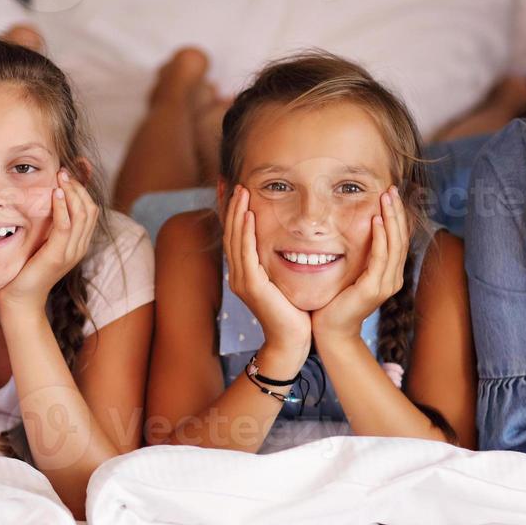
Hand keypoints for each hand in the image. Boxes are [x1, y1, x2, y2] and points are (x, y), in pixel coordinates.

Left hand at [0, 170, 98, 313]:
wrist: (20, 299)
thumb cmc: (25, 269)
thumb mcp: (40, 241)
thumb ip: (47, 223)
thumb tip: (45, 199)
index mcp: (78, 243)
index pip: (91, 209)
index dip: (82, 188)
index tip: (67, 172)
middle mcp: (79, 247)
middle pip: (90, 208)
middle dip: (78, 186)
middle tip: (63, 171)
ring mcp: (71, 252)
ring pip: (81, 214)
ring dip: (72, 191)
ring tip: (60, 176)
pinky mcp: (57, 255)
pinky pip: (65, 226)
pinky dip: (62, 207)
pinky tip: (55, 194)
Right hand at [223, 186, 312, 354]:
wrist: (293, 341)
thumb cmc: (295, 313)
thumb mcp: (287, 281)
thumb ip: (283, 262)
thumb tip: (295, 241)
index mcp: (246, 274)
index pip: (236, 237)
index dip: (233, 214)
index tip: (235, 191)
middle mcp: (239, 275)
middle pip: (230, 234)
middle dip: (231, 207)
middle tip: (234, 183)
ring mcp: (242, 281)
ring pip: (235, 240)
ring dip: (237, 214)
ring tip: (240, 192)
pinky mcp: (251, 286)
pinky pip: (245, 253)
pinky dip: (245, 232)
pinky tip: (247, 215)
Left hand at [311, 185, 408, 343]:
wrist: (331, 331)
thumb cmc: (335, 302)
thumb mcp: (349, 274)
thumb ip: (356, 256)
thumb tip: (351, 231)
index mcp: (388, 274)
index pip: (397, 239)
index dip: (396, 216)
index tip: (390, 194)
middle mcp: (392, 278)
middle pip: (400, 238)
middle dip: (396, 211)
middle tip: (391, 189)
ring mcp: (385, 284)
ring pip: (394, 244)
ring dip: (391, 218)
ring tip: (386, 198)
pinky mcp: (373, 288)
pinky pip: (380, 257)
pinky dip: (380, 237)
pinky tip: (376, 220)